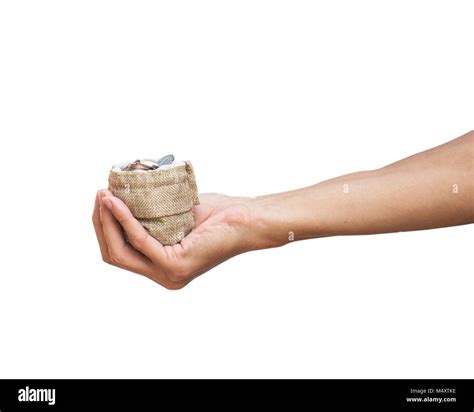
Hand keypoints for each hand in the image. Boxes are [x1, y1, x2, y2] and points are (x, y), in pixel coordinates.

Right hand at [92, 190, 256, 288]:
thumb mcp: (177, 214)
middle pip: (116, 254)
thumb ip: (151, 215)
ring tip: (103, 195)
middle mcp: (164, 275)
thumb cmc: (220, 214)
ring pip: (122, 251)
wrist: (248, 219)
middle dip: (101, 224)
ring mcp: (169, 274)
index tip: (102, 199)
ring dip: (107, 221)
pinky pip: (140, 240)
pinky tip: (116, 201)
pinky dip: (124, 219)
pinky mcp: (176, 265)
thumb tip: (123, 195)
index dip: (105, 228)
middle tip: (99, 195)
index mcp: (164, 266)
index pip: (122, 252)